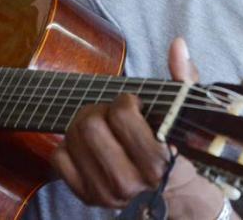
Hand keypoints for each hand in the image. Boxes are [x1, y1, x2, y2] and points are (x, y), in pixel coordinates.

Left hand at [50, 37, 224, 217]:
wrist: (170, 193)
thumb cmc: (173, 145)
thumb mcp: (183, 112)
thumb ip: (183, 77)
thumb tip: (177, 44)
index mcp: (156, 162)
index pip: (121, 115)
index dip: (125, 101)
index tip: (134, 106)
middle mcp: (128, 182)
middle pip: (90, 125)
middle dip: (101, 110)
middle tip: (112, 114)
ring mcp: (104, 193)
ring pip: (72, 138)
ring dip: (84, 123)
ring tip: (102, 126)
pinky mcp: (86, 197)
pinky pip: (59, 158)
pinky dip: (69, 145)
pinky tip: (88, 145)